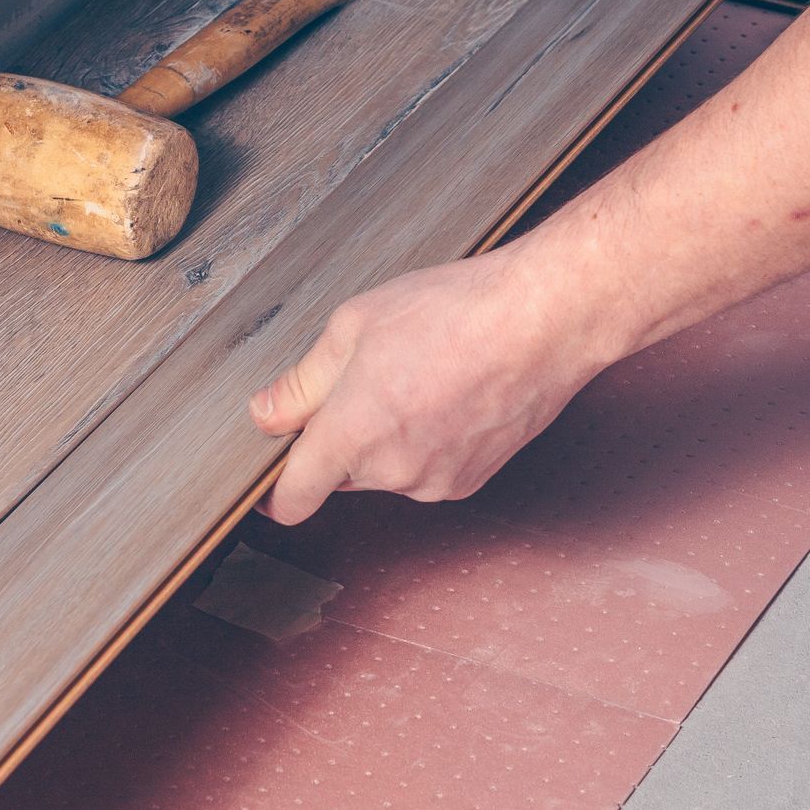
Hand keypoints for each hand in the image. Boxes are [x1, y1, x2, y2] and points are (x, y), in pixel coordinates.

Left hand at [247, 244, 596, 524]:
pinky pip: (426, 470)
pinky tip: (448, 394)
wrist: (544, 320)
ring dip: (387, 438)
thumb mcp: (354, 325)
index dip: (274, 493)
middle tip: (369, 379)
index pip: (294, 497)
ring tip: (420, 377)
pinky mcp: (471, 481)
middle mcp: (392, 471)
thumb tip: (265, 414)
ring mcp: (435, 482)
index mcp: (352, 433)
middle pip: (341, 474)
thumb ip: (302, 382)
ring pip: (386, 471)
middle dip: (341, 437)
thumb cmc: (455, 311)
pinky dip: (427, 442)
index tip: (267, 484)